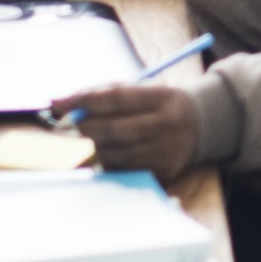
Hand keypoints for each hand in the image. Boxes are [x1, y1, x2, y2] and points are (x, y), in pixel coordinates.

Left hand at [51, 82, 200, 182]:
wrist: (202, 125)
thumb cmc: (161, 104)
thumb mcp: (144, 90)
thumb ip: (109, 94)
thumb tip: (69, 103)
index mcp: (162, 98)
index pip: (117, 98)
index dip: (84, 100)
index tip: (58, 102)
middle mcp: (166, 125)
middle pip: (114, 129)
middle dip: (84, 126)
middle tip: (67, 123)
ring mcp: (166, 151)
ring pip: (115, 153)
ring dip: (95, 145)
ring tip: (91, 136)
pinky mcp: (164, 171)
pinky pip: (125, 169)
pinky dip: (109, 160)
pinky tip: (108, 151)